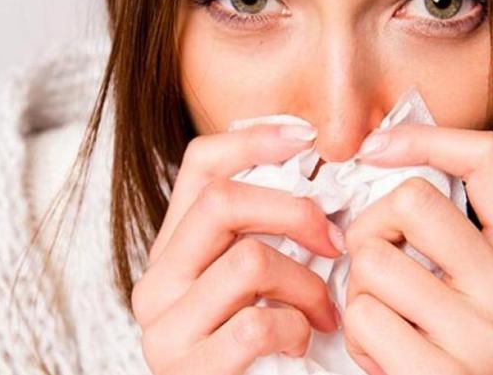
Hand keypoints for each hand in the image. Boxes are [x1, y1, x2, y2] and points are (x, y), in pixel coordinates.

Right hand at [131, 123, 344, 374]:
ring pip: (249, 260)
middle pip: (221, 202)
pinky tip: (302, 344)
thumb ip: (266, 236)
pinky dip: (297, 329)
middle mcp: (156, 282)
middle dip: (294, 211)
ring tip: (325, 313)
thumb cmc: (258, 352)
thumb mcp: (254, 284)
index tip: (308, 140)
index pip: (200, 165)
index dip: (255, 139)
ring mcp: (165, 327)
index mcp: (172, 251)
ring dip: (308, 285)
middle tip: (336, 242)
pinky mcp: (189, 367)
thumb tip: (318, 174)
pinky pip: (259, 321)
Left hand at [342, 124, 492, 374]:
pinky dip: (356, 332)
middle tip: (373, 265)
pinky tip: (381, 354)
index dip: (424, 139)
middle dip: (370, 228)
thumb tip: (372, 151)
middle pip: (411, 201)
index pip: (488, 159)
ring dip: (358, 288)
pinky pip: (363, 314)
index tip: (373, 149)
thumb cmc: (436, 343)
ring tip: (383, 319)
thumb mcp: (459, 282)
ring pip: (374, 259)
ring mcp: (488, 339)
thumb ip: (436, 227)